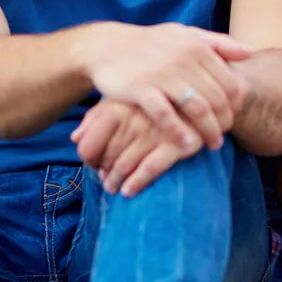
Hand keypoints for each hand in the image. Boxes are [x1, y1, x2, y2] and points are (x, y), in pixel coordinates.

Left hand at [72, 99, 199, 197]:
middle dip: (102, 173)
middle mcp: (134, 117)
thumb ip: (97, 116)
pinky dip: (136, 183)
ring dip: (116, 182)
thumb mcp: (125, 99)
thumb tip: (75, 138)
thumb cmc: (158, 97)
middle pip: (104, 157)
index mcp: (118, 105)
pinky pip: (150, 169)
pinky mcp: (177, 142)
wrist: (206, 90)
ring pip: (124, 165)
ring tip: (115, 188)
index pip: (88, 143)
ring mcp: (155, 130)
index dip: (87, 160)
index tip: (94, 166)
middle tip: (105, 181)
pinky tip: (130, 191)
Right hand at [87, 22, 250, 150]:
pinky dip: (179, 132)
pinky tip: (188, 146)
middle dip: (225, 121)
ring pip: (197, 108)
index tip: (233, 117)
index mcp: (198, 46)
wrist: (107, 46)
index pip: (229, 82)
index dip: (235, 104)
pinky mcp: (140, 89)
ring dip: (209, 130)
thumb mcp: (185, 35)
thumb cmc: (152, 43)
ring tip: (213, 144)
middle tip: (225, 134)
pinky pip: (165, 115)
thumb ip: (219, 43)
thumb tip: (250, 53)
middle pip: (217, 98)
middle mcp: (183, 59)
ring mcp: (162, 74)